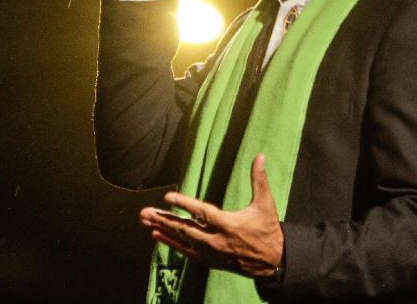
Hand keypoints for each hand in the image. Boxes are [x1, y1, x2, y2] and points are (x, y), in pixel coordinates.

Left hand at [139, 153, 283, 277]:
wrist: (272, 261)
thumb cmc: (268, 229)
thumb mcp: (266, 203)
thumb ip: (259, 179)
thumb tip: (260, 155)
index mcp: (229, 224)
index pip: (202, 213)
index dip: (184, 205)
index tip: (167, 197)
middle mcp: (217, 240)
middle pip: (185, 229)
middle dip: (164, 220)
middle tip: (144, 213)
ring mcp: (212, 252)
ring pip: (183, 240)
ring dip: (163, 230)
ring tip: (145, 221)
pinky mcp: (211, 260)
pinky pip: (187, 251)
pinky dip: (171, 243)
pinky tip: (157, 235)